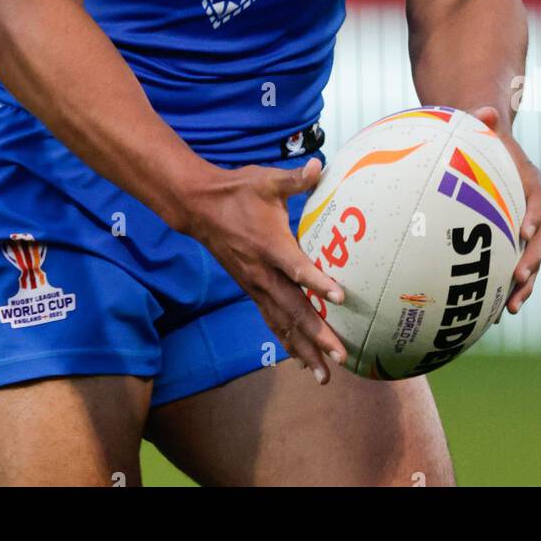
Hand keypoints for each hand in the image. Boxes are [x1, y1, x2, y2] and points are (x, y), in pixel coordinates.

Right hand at [183, 157, 348, 381]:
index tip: (340, 296)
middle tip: (340, 356)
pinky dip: (286, 340)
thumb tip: (321, 165)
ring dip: (303, 348)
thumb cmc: (237, 191)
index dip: (317, 282)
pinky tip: (301, 359)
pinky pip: (271, 319)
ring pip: (281, 322)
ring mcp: (255, 284)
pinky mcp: (251, 289)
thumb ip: (295, 178)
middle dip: (316, 334)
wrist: (200, 208)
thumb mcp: (266, 180)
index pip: (296, 267)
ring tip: (324, 374)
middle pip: (292, 309)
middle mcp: (262, 272)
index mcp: (270, 245)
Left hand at [470, 105, 540, 313]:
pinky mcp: (511, 241)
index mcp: (529, 183)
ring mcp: (523, 228)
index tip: (526, 230)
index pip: (538, 199)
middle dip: (532, 262)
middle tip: (519, 281)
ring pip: (530, 260)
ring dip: (524, 285)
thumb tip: (484, 109)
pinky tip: (489, 313)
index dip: (535, 214)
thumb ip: (484, 120)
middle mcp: (532, 209)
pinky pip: (511, 266)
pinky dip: (504, 288)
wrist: (489, 148)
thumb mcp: (483, 126)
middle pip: (540, 239)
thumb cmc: (483, 137)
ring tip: (509, 309)